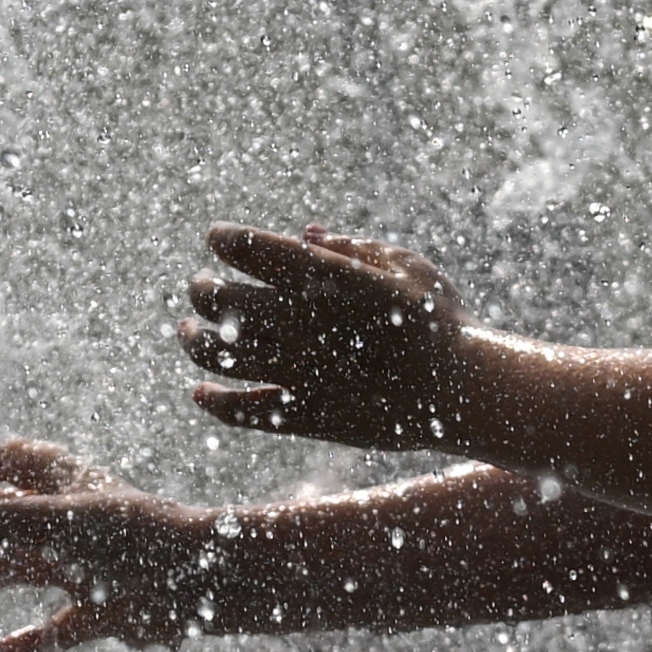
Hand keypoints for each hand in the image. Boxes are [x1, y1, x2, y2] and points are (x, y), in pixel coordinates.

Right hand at [0, 435, 228, 651]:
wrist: (205, 580)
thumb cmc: (135, 535)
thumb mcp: (57, 518)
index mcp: (65, 483)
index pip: (6, 461)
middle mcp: (72, 521)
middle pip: (4, 523)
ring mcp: (87, 566)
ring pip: (21, 571)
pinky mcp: (104, 612)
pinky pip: (57, 628)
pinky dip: (29, 641)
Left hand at [184, 228, 471, 452]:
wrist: (463, 391)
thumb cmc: (440, 321)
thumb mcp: (408, 267)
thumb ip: (352, 247)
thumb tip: (305, 235)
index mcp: (323, 278)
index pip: (250, 248)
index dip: (226, 238)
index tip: (219, 237)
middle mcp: (299, 322)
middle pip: (222, 300)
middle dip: (202, 288)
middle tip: (200, 285)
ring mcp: (296, 371)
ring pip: (218, 355)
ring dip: (192, 341)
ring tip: (187, 331)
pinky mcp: (301, 416)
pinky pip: (241, 412)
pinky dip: (213, 403)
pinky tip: (200, 392)